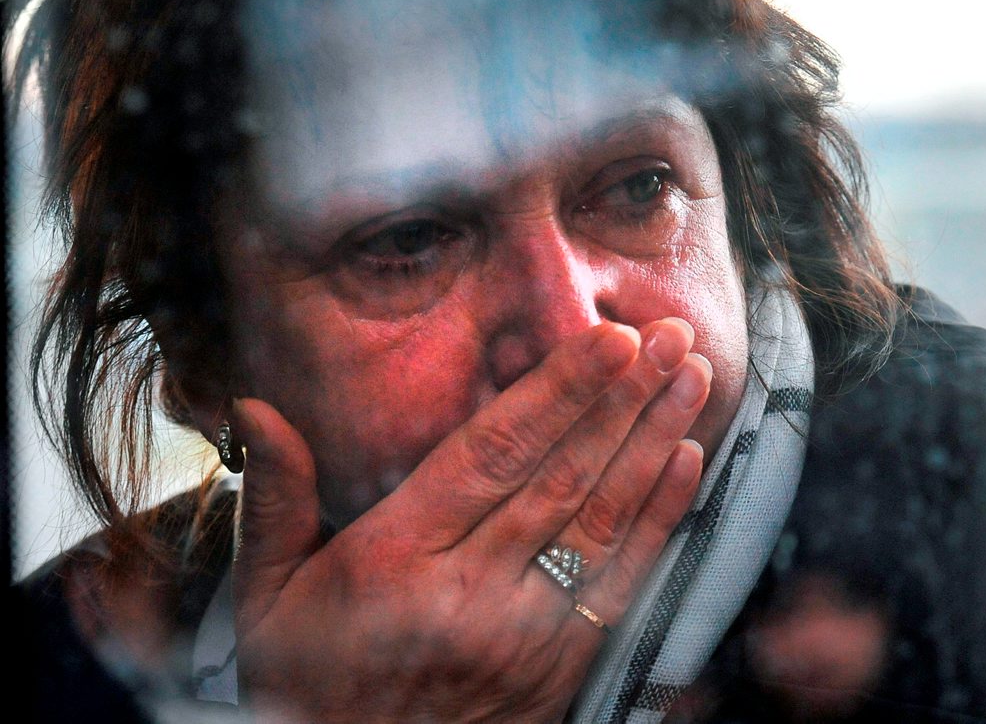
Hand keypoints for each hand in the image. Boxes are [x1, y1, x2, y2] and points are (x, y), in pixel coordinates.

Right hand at [229, 319, 710, 722]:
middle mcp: (470, 591)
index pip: (493, 455)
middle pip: (562, 475)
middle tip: (670, 333)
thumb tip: (257, 408)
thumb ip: (277, 499)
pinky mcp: (562, 666)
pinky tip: (688, 461)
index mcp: (396, 558)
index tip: (607, 340)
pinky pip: (622, 580)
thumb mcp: (267, 599)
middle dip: (624, 398)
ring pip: (603, 518)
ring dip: (654, 441)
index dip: (558, 393)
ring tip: (693, 376)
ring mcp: (525, 631)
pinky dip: (661, 518)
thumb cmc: (310, 686)